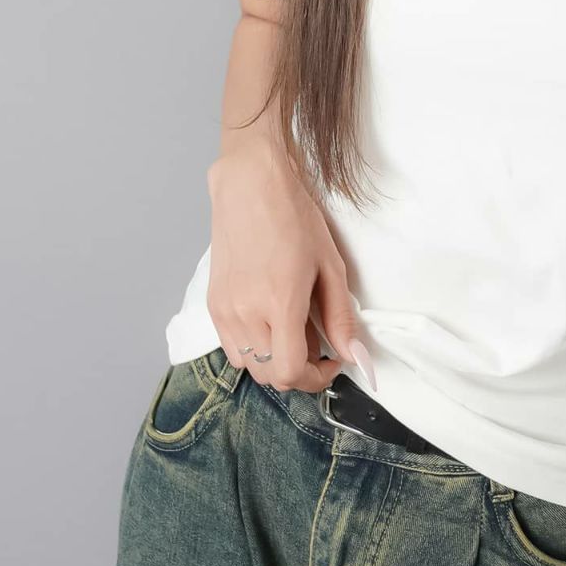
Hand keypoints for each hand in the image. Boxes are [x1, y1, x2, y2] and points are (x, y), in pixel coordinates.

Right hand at [205, 148, 375, 393]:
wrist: (251, 188)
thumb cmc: (295, 219)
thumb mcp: (330, 266)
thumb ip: (340, 317)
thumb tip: (352, 355)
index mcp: (278, 304)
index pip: (292, 373)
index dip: (317, 377)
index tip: (332, 359)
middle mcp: (245, 314)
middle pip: (271, 376)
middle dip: (300, 371)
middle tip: (319, 345)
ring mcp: (224, 311)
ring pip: (249, 367)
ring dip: (275, 361)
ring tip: (294, 329)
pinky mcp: (213, 304)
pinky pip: (232, 347)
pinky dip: (254, 347)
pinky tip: (271, 319)